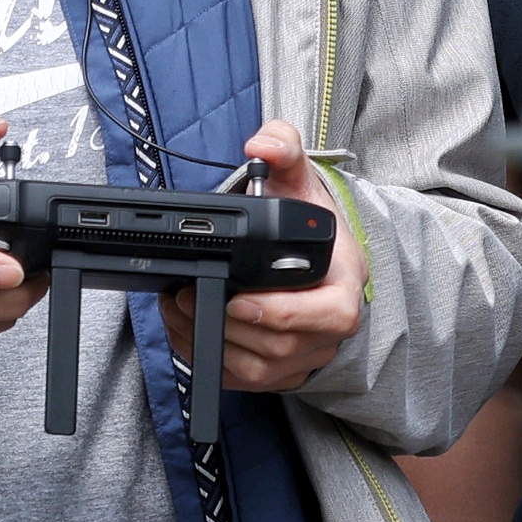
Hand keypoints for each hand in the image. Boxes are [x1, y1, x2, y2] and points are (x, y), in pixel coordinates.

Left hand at [158, 122, 361, 392]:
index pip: (331, 316)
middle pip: (282, 347)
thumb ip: (285, 149)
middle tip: (183, 295)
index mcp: (345, 286)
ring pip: (256, 367)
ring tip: (177, 305)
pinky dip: (204, 356)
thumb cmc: (304, 225)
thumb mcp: (298, 180)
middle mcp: (329, 329)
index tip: (239, 300)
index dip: (283, 313)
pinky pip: (239, 378)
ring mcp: (304, 356)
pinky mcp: (277, 373)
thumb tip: (264, 143)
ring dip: (207, 340)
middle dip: (225, 326)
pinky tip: (182, 325)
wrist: (306, 258)